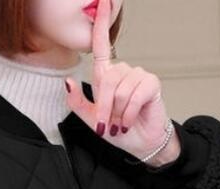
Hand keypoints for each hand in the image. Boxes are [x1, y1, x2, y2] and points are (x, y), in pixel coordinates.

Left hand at [64, 0, 180, 166]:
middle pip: (107, 80)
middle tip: (107, 126)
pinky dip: (128, 113)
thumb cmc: (118, 131)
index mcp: (107, 76)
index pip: (102, 45)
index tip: (103, 1)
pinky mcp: (151, 84)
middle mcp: (123, 72)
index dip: (102, 23)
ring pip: (120, 89)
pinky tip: (129, 121)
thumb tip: (68, 81)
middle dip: (104, 107)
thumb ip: (77, 102)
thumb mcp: (91, 119)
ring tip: (121, 122)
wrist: (139, 144)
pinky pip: (134, 95)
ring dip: (118, 112)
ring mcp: (138, 76)